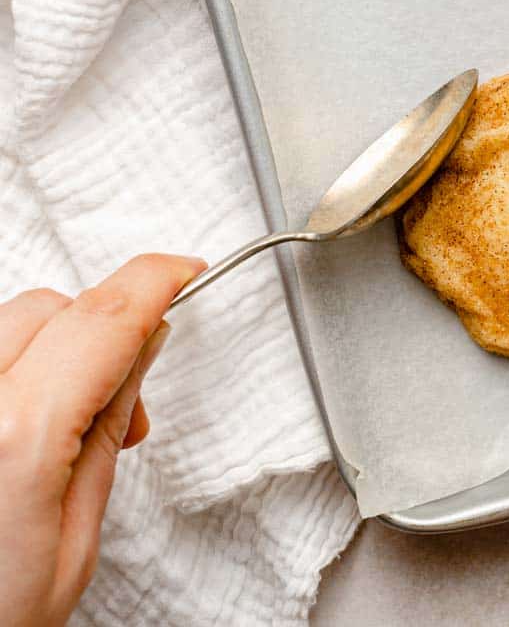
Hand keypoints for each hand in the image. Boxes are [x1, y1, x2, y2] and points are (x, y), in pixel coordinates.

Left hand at [0, 253, 203, 626]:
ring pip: (5, 322)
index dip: (153, 282)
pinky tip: (17, 418)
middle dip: (98, 331)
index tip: (182, 272)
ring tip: (60, 421)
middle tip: (123, 403)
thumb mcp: (73, 544)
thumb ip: (106, 429)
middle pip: (49, 309)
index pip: (102, 319)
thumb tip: (140, 347)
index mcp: (15, 437)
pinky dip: (7, 367)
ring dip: (46, 347)